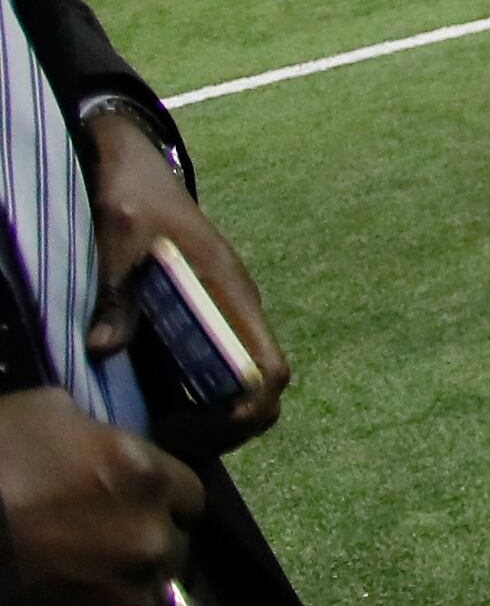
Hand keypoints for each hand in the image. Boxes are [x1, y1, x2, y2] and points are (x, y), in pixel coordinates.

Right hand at [0, 387, 199, 605]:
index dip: (161, 497)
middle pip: (176, 537)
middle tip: (109, 537)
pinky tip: (93, 601)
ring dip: (138, 575)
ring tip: (97, 572)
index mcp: (146, 471)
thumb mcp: (46, 411)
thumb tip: (106, 441)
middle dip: (149, 535)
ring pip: (160, 579)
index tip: (134, 502)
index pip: (187, 491)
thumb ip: (96, 430)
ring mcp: (134, 580)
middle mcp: (153, 527)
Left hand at [80, 108, 288, 449]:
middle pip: (264, 391)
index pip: (269, 369)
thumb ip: (115, 286)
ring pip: (242, 387)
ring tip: (158, 429)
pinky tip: (153, 405)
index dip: (241, 411)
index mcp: (230, 291)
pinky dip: (197, 403)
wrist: (135, 166)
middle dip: (226, 428)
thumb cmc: (133, 195)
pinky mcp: (207, 319)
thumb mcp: (117, 231)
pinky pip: (218, 374)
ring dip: (211, 419)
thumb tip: (105, 346)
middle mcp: (240, 310)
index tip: (186, 425)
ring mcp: (226, 316)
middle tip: (167, 440)